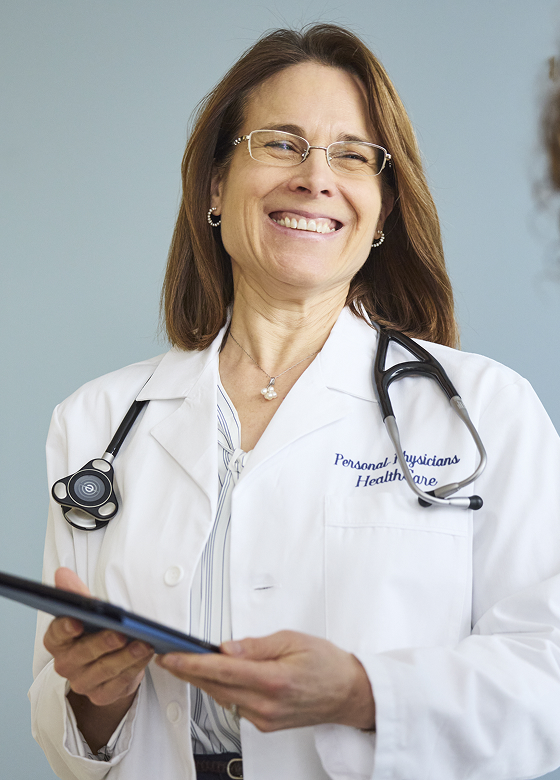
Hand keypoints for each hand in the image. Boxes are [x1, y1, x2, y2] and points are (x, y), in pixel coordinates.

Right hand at [43, 568, 153, 751]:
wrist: (109, 661)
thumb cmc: (96, 631)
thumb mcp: (90, 610)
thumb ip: (77, 593)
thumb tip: (62, 573)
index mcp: (58, 641)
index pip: (56, 634)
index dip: (65, 628)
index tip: (77, 620)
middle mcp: (66, 664)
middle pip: (82, 654)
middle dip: (102, 643)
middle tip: (121, 633)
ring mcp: (82, 682)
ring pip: (104, 670)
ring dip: (126, 657)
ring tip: (144, 643)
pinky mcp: (101, 695)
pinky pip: (118, 684)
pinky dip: (134, 669)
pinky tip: (146, 656)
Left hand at [156, 630, 374, 732]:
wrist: (349, 693)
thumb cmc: (327, 663)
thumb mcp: (293, 640)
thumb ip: (256, 646)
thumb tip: (226, 648)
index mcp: (273, 680)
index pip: (221, 671)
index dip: (191, 663)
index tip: (170, 656)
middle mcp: (267, 704)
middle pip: (215, 687)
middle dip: (188, 671)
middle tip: (168, 656)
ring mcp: (265, 718)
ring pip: (222, 698)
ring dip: (202, 681)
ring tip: (186, 663)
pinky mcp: (265, 725)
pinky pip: (235, 706)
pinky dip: (222, 690)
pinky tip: (216, 678)